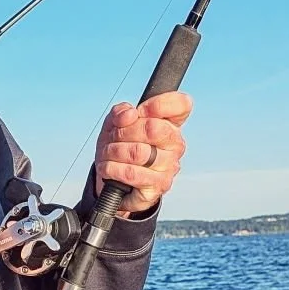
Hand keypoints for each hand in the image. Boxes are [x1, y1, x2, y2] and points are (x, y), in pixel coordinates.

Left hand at [94, 93, 191, 215]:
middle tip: (113, 137)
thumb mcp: (114, 124)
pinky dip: (112, 169)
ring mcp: (169, 166)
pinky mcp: (159, 185)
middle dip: (123, 131)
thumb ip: (121, 112)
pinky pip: (132, 173)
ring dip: (113, 151)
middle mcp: (175, 144)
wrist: (111, 180)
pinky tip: (107, 168)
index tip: (138, 112)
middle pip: (152, 128)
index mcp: (170, 124)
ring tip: (107, 154)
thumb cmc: (118, 149)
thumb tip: (130, 114)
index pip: (181, 105)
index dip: (157, 104)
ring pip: (138, 152)